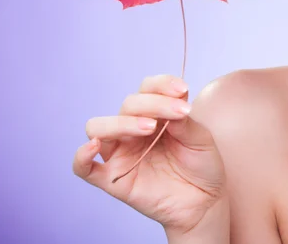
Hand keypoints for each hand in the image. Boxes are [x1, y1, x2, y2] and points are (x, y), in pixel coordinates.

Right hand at [73, 74, 226, 234]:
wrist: (204, 202)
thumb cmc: (201, 166)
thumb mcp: (200, 139)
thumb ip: (184, 121)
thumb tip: (173, 102)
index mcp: (155, 114)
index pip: (147, 89)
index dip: (161, 84)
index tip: (182, 90)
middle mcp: (133, 129)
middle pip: (127, 105)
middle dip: (152, 104)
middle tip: (177, 114)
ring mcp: (121, 153)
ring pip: (98, 128)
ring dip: (122, 123)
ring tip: (150, 128)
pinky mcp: (113, 178)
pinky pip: (84, 168)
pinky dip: (82, 156)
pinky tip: (94, 146)